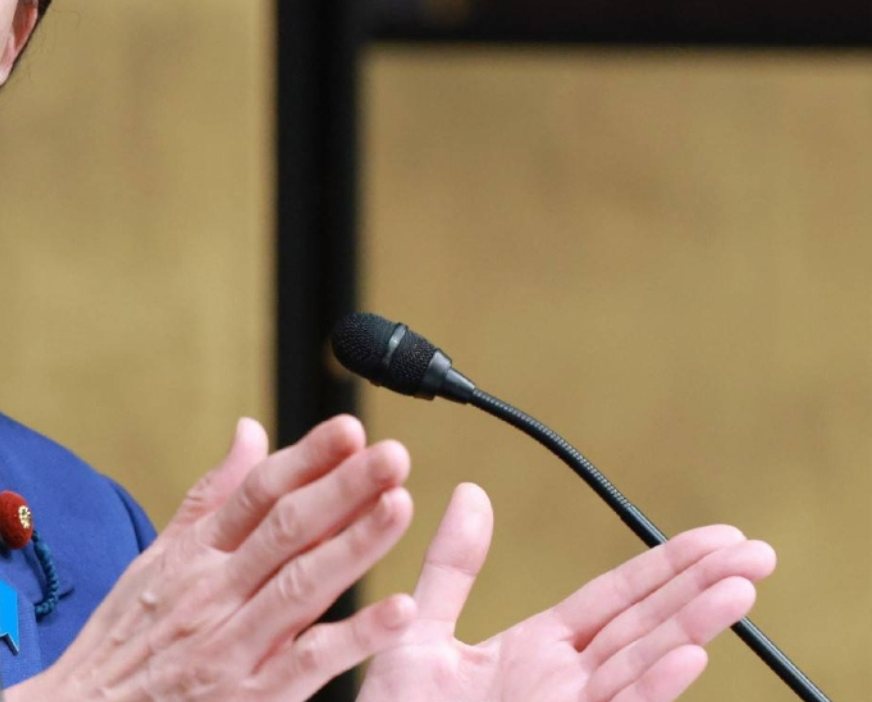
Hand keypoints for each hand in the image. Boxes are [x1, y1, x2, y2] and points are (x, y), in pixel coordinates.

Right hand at [12, 415, 419, 701]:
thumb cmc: (123, 642)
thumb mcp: (155, 559)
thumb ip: (210, 496)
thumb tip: (250, 432)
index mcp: (194, 556)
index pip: (256, 495)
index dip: (304, 459)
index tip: (349, 430)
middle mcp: (213, 592)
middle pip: (285, 530)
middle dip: (342, 490)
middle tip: (391, 456)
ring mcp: (232, 644)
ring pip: (301, 586)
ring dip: (353, 546)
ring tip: (398, 507)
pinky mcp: (249, 696)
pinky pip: (308, 661)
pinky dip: (354, 637)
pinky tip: (399, 612)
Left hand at [358, 483, 776, 701]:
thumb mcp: (417, 628)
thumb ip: (452, 567)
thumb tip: (472, 493)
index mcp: (539, 649)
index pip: (617, 598)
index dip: (666, 566)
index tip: (718, 537)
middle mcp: (564, 682)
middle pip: (645, 626)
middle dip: (701, 589)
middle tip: (759, 552)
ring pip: (641, 666)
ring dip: (691, 630)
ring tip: (740, 591)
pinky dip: (650, 687)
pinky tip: (689, 658)